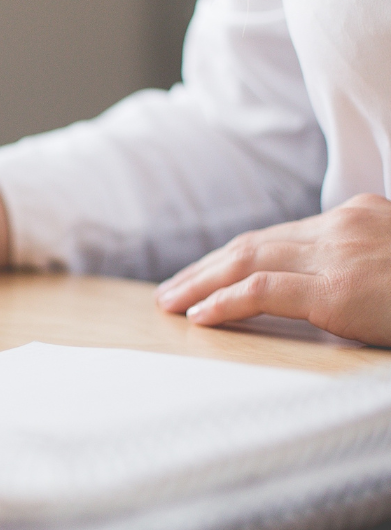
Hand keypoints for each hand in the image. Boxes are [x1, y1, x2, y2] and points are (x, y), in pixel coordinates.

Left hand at [155, 194, 390, 346]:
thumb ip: (359, 262)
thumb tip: (330, 287)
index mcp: (357, 215)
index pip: (279, 235)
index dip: (234, 256)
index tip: (206, 272)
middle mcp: (342, 225)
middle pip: (254, 244)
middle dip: (205, 268)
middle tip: (171, 289)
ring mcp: (339, 254)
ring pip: (248, 261)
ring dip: (200, 283)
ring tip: (171, 302)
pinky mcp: (338, 290)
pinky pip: (263, 291)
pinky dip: (224, 302)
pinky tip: (199, 314)